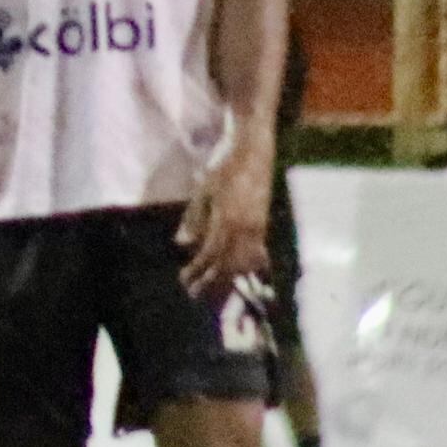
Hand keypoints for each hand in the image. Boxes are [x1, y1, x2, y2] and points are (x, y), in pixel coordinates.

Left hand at [179, 157, 274, 299]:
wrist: (255, 152)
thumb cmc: (225, 168)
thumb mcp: (204, 190)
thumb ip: (194, 217)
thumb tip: (181, 243)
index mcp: (227, 219)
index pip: (210, 254)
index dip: (197, 270)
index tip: (184, 281)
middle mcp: (245, 228)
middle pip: (227, 264)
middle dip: (210, 281)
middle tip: (194, 294)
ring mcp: (258, 228)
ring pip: (244, 262)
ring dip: (228, 278)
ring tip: (214, 290)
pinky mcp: (265, 225)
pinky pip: (259, 253)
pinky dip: (250, 266)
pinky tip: (244, 275)